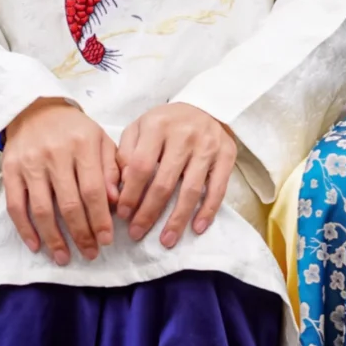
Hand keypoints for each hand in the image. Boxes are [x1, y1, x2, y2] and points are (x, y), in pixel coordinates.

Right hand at [2, 98, 119, 264]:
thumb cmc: (75, 130)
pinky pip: (15, 207)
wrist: (36, 109)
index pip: (93, 189)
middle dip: (81, 234)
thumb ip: (111, 169)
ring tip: (64, 258)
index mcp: (83, 144)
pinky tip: (37, 245)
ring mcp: (30, 163)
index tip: (106, 240)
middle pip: (69, 204)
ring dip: (54, 239)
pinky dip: (25, 230)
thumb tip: (116, 202)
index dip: (100, 218)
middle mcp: (55, 154)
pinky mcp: (10, 171)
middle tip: (90, 254)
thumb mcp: (100, 140)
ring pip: (42, 209)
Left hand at [116, 103, 235, 248]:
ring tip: (166, 240)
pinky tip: (197, 228)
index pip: (141, 166)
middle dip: (149, 212)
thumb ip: (125, 154)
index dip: (130, 194)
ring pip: (191, 189)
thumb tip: (119, 188)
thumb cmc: (165, 123)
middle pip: (165, 182)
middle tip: (137, 233)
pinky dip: (208, 211)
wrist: (205, 106)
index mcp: (158, 125)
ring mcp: (208, 145)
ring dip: (177, 219)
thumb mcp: (139, 128)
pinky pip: (218, 188)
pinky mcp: (227, 154)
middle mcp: (185, 134)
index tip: (123, 214)